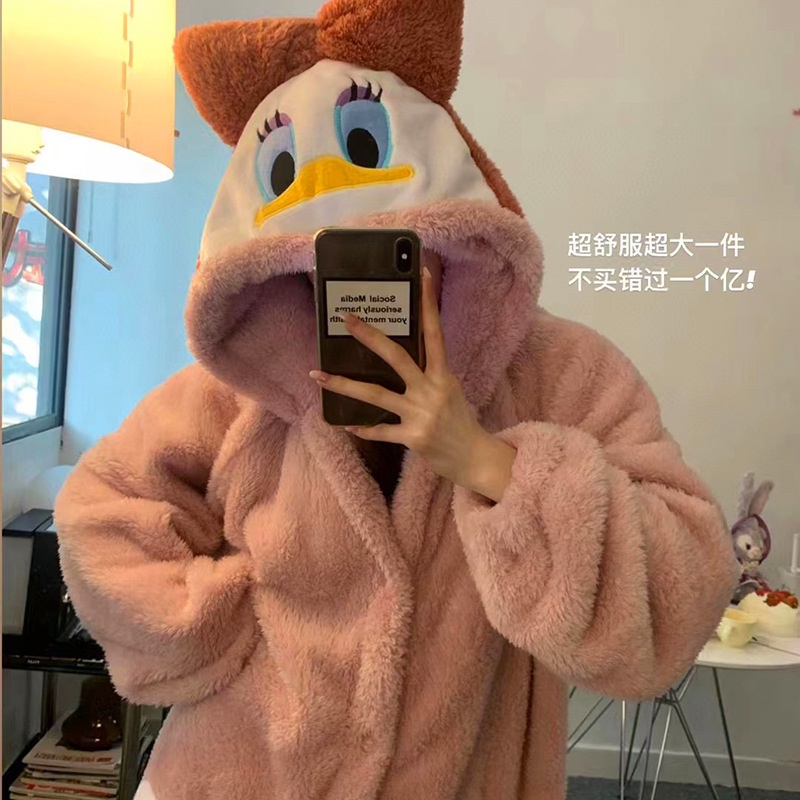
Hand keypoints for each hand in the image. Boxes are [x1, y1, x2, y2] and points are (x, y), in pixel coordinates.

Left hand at [309, 268, 516, 501]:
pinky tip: (346, 424)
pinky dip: (362, 428)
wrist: (474, 458)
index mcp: (443, 375)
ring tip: (316, 375)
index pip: (434, 333)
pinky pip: (379, 431)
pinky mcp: (413, 437)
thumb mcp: (449, 391)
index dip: (428, 303)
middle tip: (347, 318)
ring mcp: (421, 414)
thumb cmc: (460, 422)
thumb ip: (428, 374)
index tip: (421, 274)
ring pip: (376, 395)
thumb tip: (401, 356)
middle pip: (396, 357)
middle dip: (369, 336)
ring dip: (343, 385)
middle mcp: (431, 390)